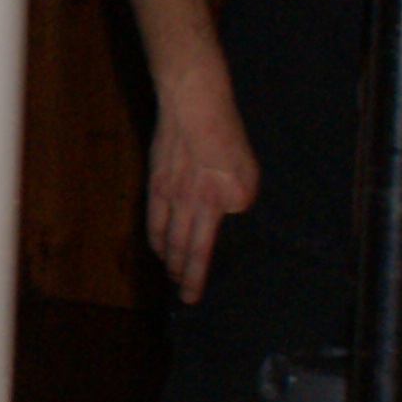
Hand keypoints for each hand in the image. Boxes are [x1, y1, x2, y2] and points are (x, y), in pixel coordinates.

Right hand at [145, 75, 258, 303]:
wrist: (194, 106)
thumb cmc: (227, 137)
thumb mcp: (248, 175)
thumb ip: (238, 203)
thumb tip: (228, 215)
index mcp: (209, 205)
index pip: (200, 252)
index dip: (195, 276)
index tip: (192, 295)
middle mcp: (183, 203)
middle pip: (178, 248)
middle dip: (180, 274)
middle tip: (182, 293)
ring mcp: (166, 192)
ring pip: (162, 234)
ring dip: (167, 257)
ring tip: (170, 272)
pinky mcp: (156, 178)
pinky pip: (153, 215)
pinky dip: (155, 234)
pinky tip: (157, 241)